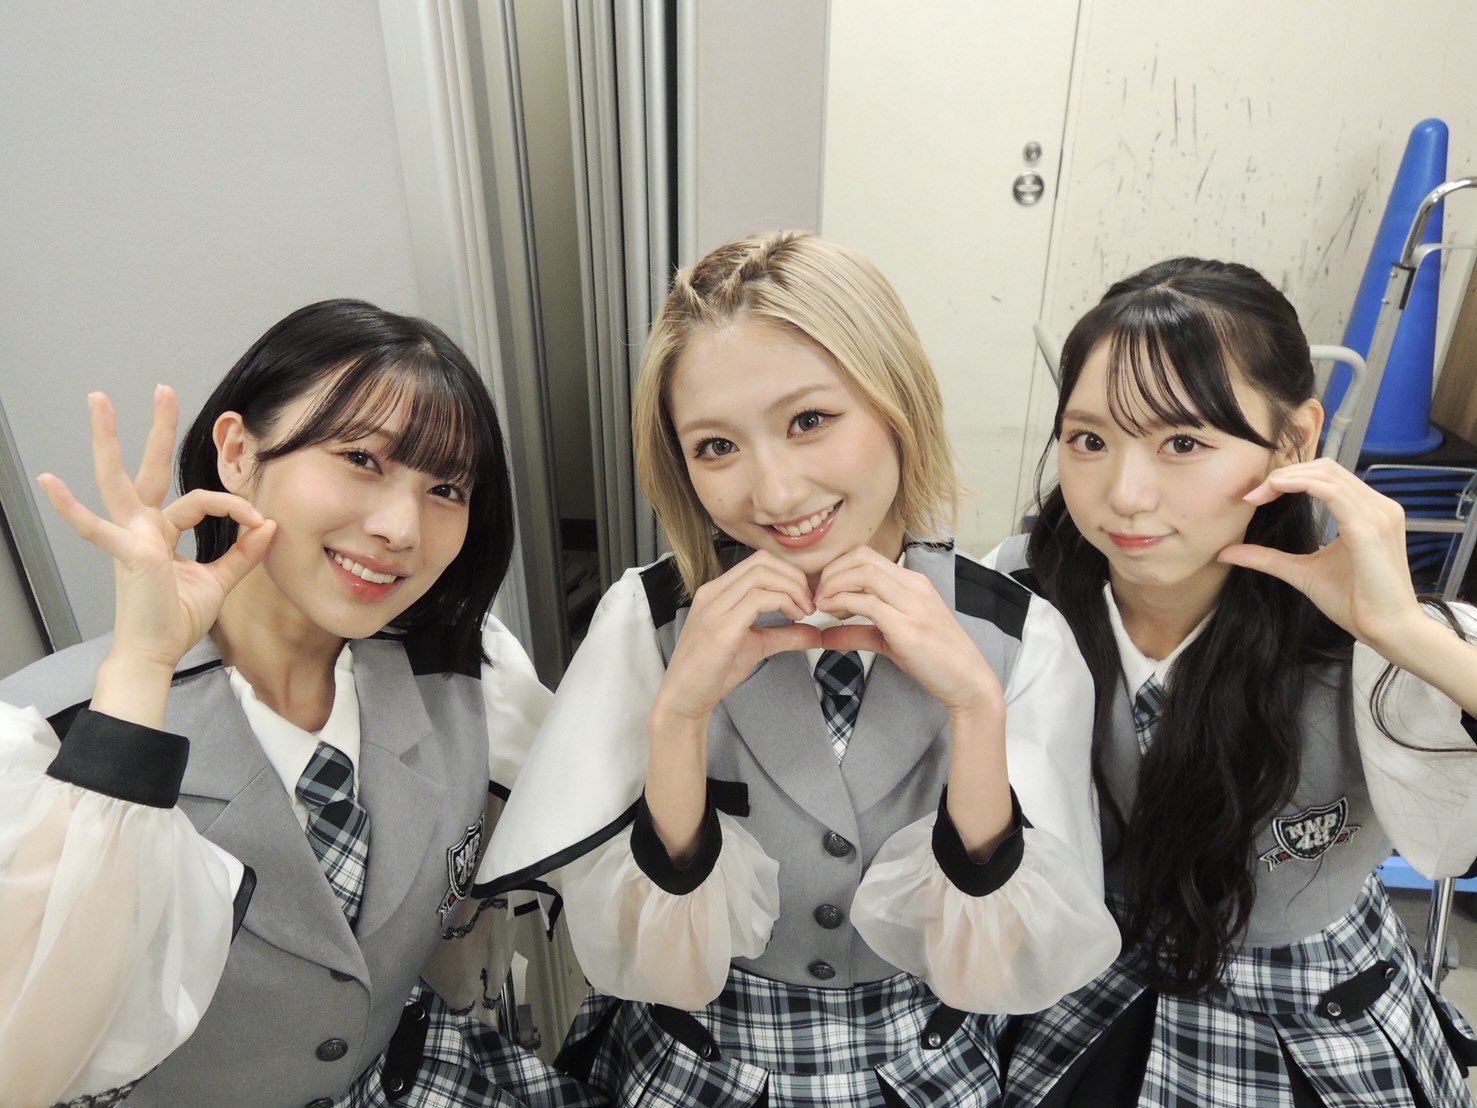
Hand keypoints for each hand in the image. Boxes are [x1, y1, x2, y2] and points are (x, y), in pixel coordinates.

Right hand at [38, 388, 274, 697]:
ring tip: (99, 401)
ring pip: (118, 480)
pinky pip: (97, 527)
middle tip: (164, 389)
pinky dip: (72, 507)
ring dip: (110, 440)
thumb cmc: (175, 618)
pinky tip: (49, 482)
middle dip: (158, 429)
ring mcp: (130, 536)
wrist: (156, 653)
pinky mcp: (126, 553)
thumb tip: (270, 525)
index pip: (203, 501)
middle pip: (150, 469)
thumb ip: (243, 552)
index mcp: (163, 532)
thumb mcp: (219, 581)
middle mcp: (143, 527)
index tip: (260, 521)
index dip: (236, 507)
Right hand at [653, 551, 820, 726]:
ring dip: (793, 589)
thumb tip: (816, 633)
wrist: (684, 699)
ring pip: (762, 574)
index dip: (790, 573)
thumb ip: (785, 634)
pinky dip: (785, 603)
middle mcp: (713, 593)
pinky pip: (759, 599)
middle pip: (763, 562)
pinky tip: (795, 619)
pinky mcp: (721, 628)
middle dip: (795, 578)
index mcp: (717, 592)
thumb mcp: (757, 646)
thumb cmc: (714, 672)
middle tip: (810, 603)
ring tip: (804, 612)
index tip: (806, 597)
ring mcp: (715, 608)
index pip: (759, 562)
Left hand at [812, 545, 1004, 718]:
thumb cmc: (934, 659)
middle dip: (831, 572)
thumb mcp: (891, 640)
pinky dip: (842, 603)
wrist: (968, 681)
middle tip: (817, 596)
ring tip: (821, 605)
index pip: (867, 556)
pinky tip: (831, 615)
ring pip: (864, 574)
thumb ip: (857, 632)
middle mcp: (914, 586)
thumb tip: (824, 636)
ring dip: (834, 585)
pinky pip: (868, 603)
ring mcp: (913, 604)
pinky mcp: (908, 627)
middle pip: (862, 558)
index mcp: (913, 582)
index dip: (837, 567)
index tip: (823, 590)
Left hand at [1218, 457, 1424, 650]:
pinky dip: (1301, 485)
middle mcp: (1378, 506)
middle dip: (1285, 474)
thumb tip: (1226, 552)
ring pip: (1327, 474)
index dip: (1289, 477)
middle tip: (1252, 494)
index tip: (1254, 496)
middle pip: (1326, 468)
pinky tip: (1276, 490)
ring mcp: (1378, 513)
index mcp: (1367, 512)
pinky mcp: (1370, 526)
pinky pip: (1332, 492)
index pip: (1326, 476)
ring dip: (1287, 478)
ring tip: (1258, 494)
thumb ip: (1267, 558)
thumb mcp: (1301, 572)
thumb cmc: (1354, 602)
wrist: (1387, 629)